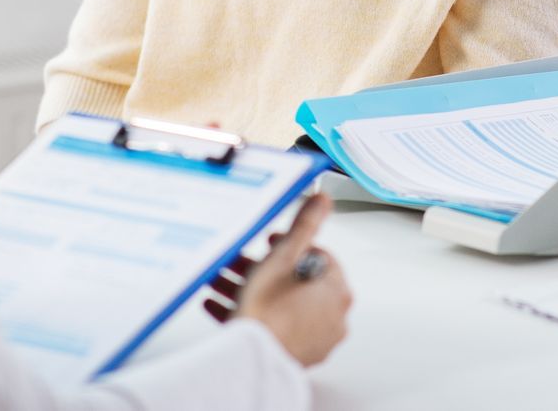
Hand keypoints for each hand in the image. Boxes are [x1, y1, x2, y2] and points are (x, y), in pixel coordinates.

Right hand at [202, 193, 351, 367]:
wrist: (251, 356)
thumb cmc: (269, 311)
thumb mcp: (283, 256)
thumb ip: (304, 225)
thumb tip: (322, 201)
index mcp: (336, 291)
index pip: (317, 255)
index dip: (288, 245)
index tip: (270, 244)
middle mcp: (331, 317)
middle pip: (295, 280)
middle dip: (262, 268)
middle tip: (242, 262)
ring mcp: (313, 339)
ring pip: (279, 303)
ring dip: (250, 288)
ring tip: (222, 282)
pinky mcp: (292, 354)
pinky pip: (270, 325)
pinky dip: (249, 312)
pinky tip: (222, 305)